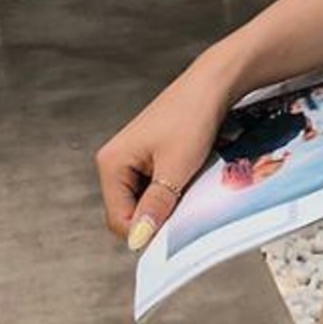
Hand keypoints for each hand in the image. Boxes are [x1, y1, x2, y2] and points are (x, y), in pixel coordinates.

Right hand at [94, 58, 236, 251]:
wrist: (211, 85)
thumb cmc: (191, 118)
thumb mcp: (175, 168)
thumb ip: (156, 205)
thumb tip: (138, 239)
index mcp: (110, 164)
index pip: (119, 218)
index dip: (145, 230)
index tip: (175, 232)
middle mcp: (114, 161)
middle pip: (129, 210)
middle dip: (156, 215)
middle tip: (186, 205)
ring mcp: (130, 158)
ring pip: (144, 199)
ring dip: (166, 202)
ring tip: (188, 186)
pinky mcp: (147, 155)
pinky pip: (154, 185)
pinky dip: (171, 188)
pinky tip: (188, 177)